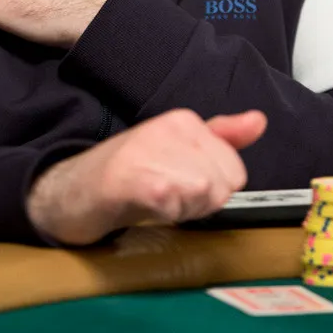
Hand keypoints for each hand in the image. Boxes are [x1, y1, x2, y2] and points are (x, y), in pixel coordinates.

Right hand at [27, 107, 267, 243]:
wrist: (72, 191)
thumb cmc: (129, 174)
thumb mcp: (180, 151)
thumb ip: (221, 137)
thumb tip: (260, 121)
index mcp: (185, 120)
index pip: (235, 171)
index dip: (212, 191)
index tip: (179, 187)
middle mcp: (171, 127)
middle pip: (224, 185)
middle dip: (200, 203)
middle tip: (164, 197)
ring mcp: (152, 149)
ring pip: (205, 192)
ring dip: (182, 210)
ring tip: (153, 201)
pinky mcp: (134, 176)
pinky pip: (175, 200)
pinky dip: (165, 212)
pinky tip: (145, 205)